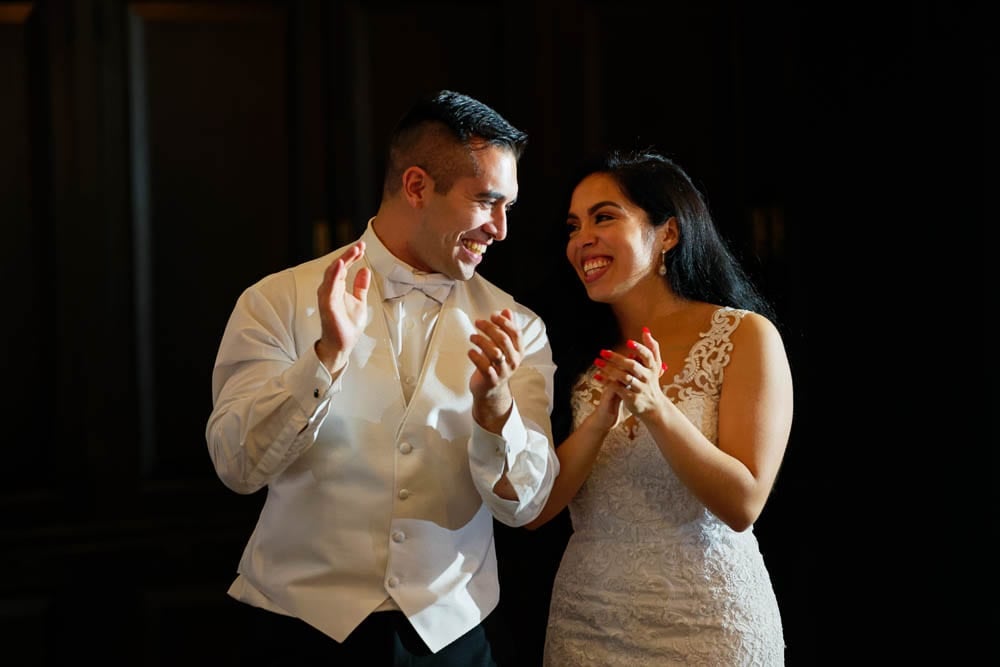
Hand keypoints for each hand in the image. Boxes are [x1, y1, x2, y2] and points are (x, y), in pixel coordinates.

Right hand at [314, 241, 370, 372]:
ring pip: (332, 274)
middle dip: (348, 255)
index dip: (352, 256)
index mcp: (337, 287)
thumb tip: (364, 270)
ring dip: (341, 261)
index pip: (344, 267)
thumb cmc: (347, 325)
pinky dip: (333, 276)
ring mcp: (327, 297)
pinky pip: (329, 288)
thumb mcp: (359, 301)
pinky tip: (339, 266)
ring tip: (352, 252)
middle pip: (337, 267)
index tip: (362, 246)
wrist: (342, 345)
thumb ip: (360, 287)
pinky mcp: (327, 305)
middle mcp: (330, 290)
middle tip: (359, 246)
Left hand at [468, 308, 519, 431]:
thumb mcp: (504, 346)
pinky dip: (476, 357)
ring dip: (482, 341)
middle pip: (503, 340)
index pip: (516, 333)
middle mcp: (513, 361)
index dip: (505, 322)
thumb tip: (506, 310)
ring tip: (472, 337)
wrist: (491, 390)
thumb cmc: (496, 364)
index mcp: (518, 351)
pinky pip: (484, 367)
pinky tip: (470, 351)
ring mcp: (503, 371)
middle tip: (478, 322)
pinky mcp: (492, 380)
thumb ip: (506, 328)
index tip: (493, 315)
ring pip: (495, 353)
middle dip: (490, 328)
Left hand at [594, 327, 667, 416]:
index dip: (639, 349)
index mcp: (653, 368)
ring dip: (610, 369)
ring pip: (624, 377)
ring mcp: (640, 389)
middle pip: (632, 366)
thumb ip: (651, 347)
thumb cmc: (651, 381)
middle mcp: (648, 378)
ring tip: (597, 362)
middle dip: (617, 358)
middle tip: (603, 352)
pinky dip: (607, 382)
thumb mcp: (654, 365)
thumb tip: (645, 330)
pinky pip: (618, 389)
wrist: (653, 407)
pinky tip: (597, 377)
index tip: (628, 342)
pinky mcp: (632, 399)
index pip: (648, 356)